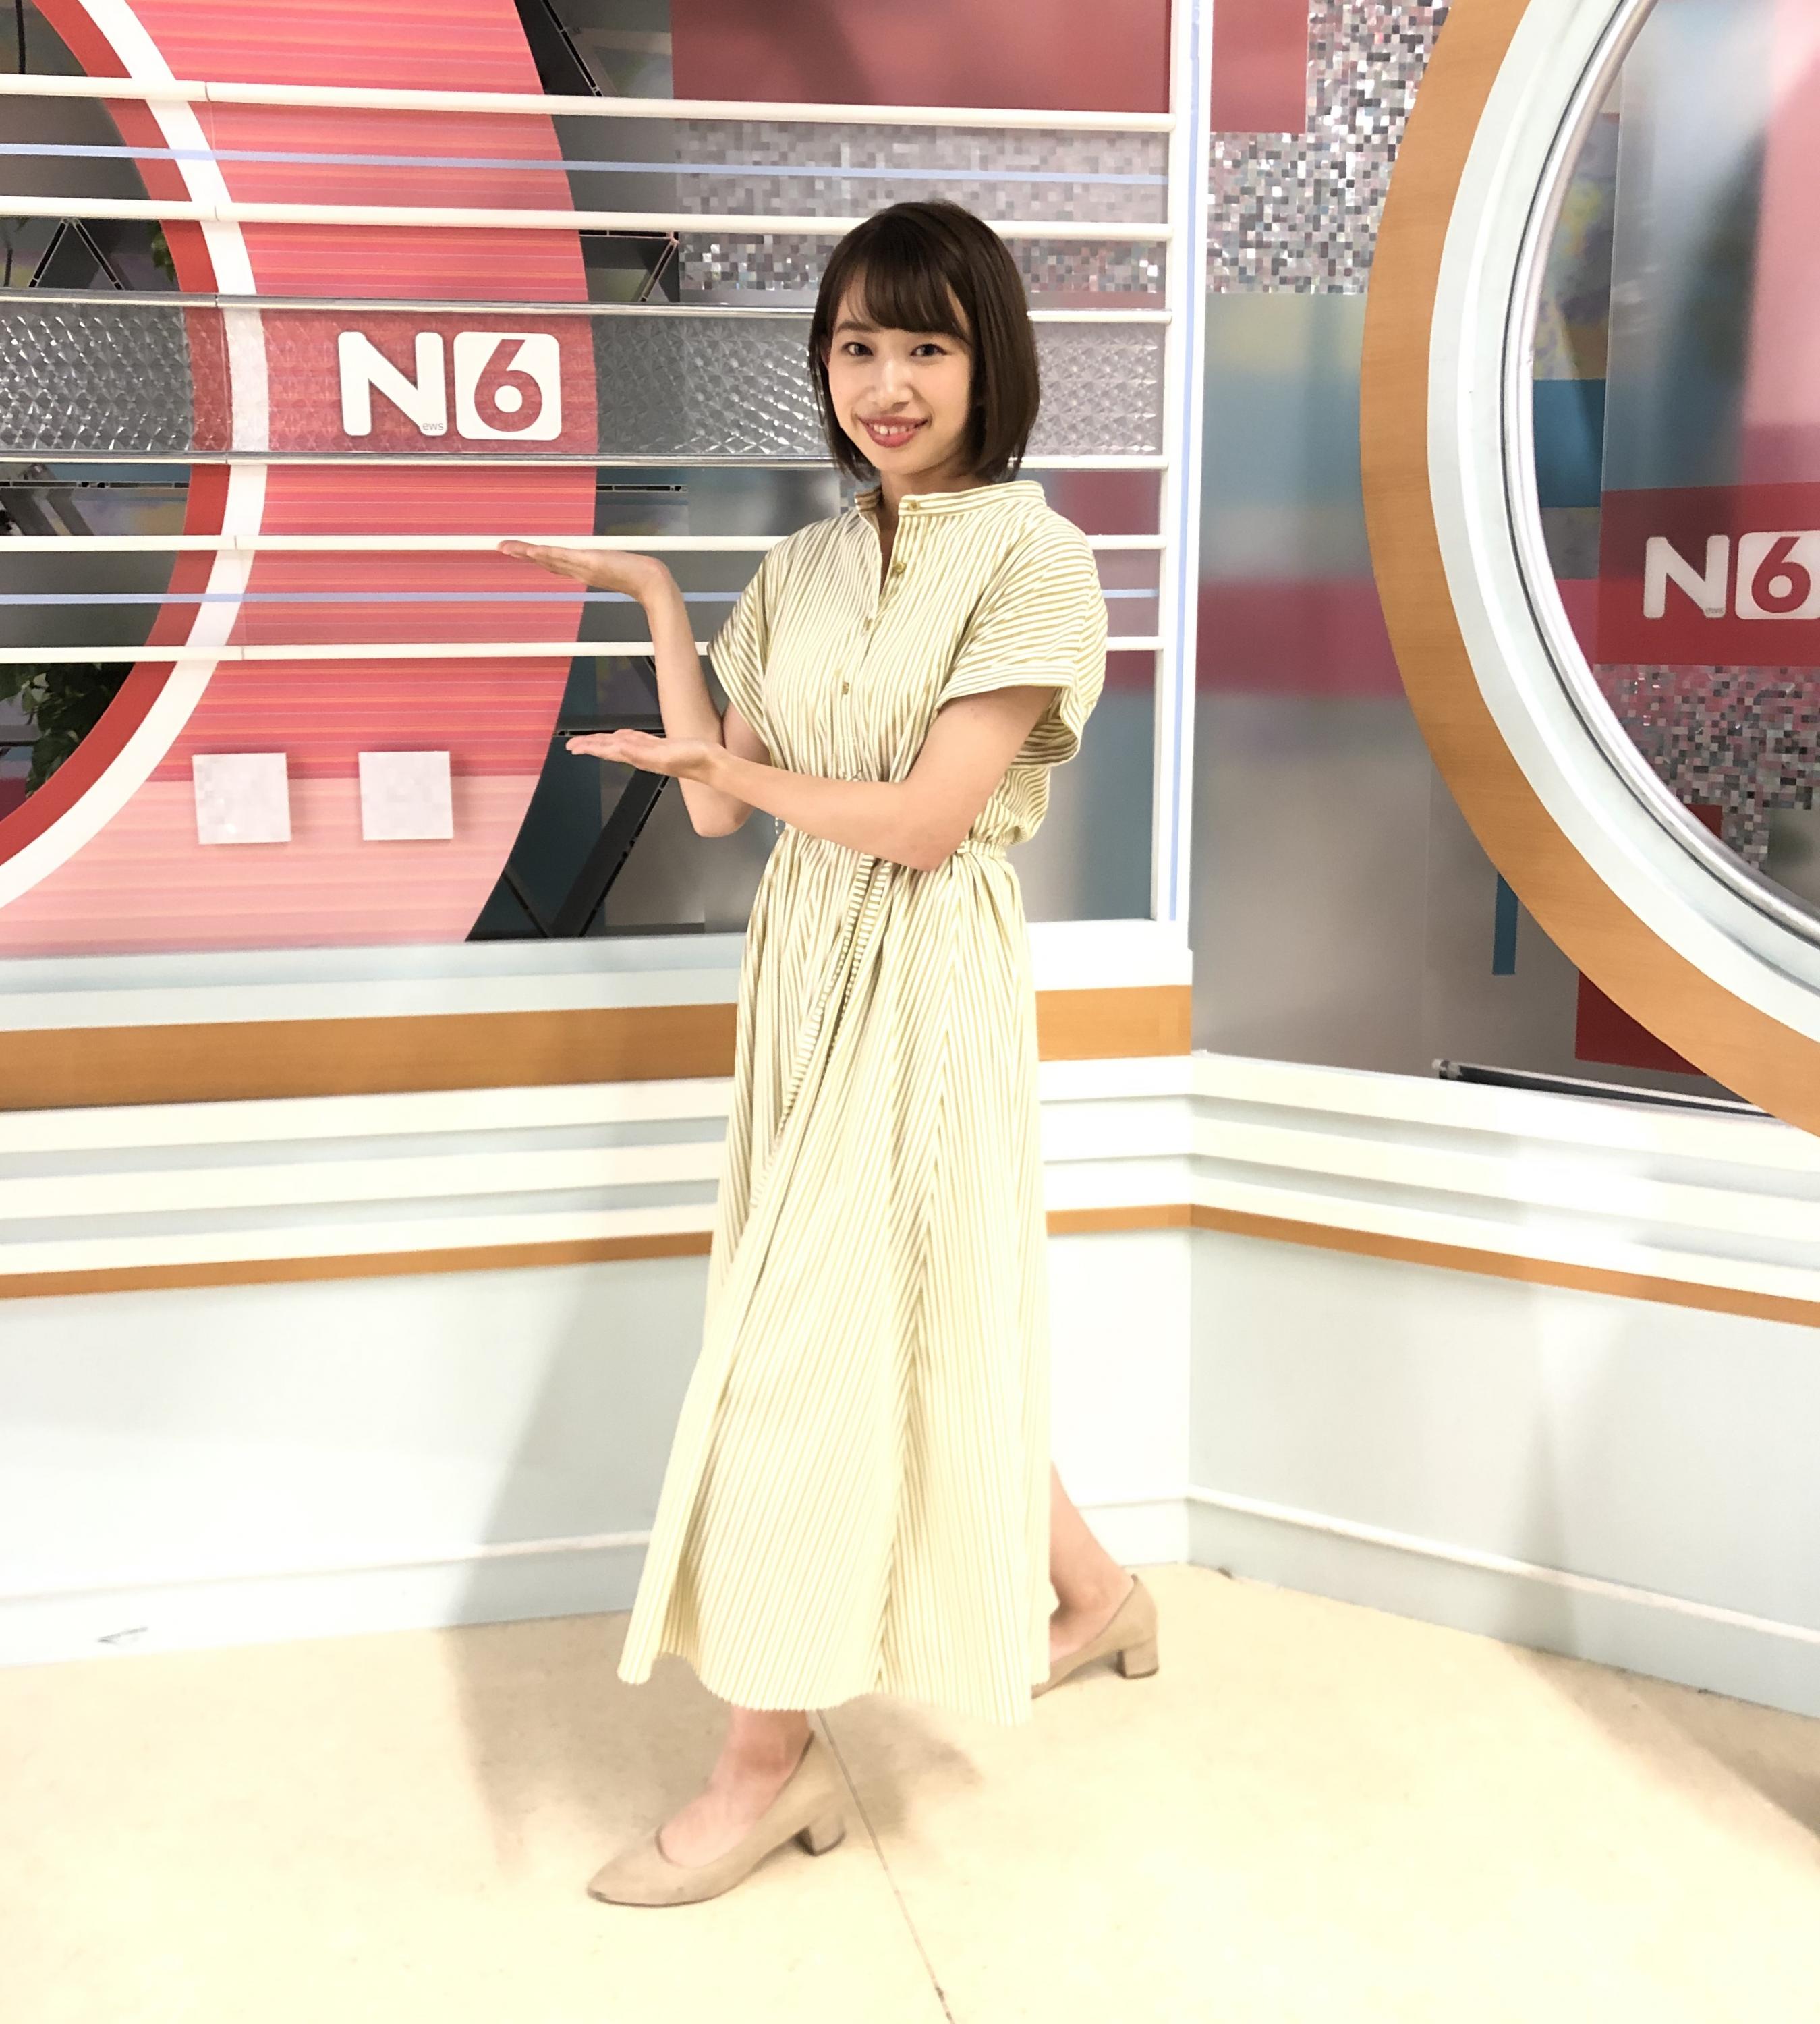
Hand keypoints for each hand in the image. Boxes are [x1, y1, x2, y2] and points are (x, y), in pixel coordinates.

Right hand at [497, 540, 667, 599]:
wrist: (652, 583)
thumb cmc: (638, 576)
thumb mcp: (617, 568)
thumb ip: (607, 565)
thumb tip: (601, 560)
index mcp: (583, 570)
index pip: (554, 563)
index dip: (535, 557)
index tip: (518, 551)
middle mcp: (580, 570)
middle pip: (546, 561)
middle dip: (522, 553)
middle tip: (501, 547)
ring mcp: (584, 567)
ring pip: (550, 558)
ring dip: (528, 552)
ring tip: (508, 547)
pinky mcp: (591, 563)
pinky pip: (564, 557)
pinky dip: (547, 554)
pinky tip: (534, 550)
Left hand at [566, 728, 718, 779]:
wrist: (711, 764)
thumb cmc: (693, 761)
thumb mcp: (664, 755)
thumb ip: (640, 751)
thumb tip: (618, 746)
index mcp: (639, 757)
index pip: (607, 751)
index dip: (588, 748)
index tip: (573, 747)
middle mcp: (640, 755)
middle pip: (609, 749)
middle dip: (590, 746)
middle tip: (573, 746)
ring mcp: (649, 751)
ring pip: (619, 745)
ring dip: (603, 743)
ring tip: (590, 742)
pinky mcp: (659, 747)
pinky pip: (634, 741)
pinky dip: (622, 739)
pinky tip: (620, 738)